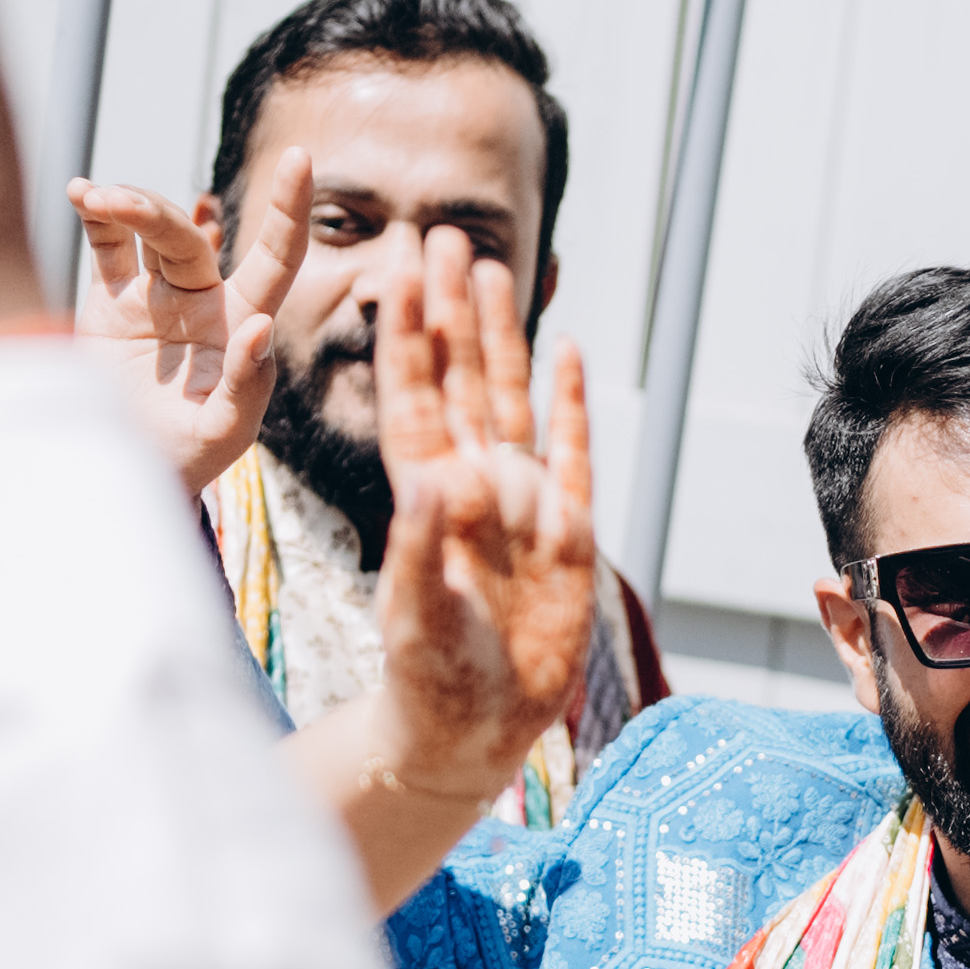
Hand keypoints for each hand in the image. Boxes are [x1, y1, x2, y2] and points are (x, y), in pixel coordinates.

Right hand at [68, 160, 307, 490]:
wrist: (125, 473)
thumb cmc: (188, 459)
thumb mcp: (225, 434)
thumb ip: (246, 385)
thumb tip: (259, 325)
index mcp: (241, 324)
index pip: (277, 258)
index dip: (288, 210)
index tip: (300, 157)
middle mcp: (204, 301)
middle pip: (187, 238)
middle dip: (154, 214)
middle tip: (116, 202)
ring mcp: (157, 297)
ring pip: (148, 232)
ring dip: (126, 206)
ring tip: (95, 198)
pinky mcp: (112, 303)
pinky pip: (108, 246)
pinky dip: (96, 214)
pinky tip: (80, 192)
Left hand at [367, 226, 598, 813]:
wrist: (473, 734)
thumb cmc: (428, 682)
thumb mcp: (417, 616)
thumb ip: (421, 549)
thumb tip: (434, 479)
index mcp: (423, 497)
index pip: (412, 397)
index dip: (409, 334)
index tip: (398, 271)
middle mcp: (469, 485)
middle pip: (458, 377)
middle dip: (449, 307)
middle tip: (438, 234)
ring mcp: (520, 504)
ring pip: (508, 398)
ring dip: (501, 335)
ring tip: (490, 268)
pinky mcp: (567, 535)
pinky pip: (571, 453)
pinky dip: (569, 404)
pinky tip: (567, 353)